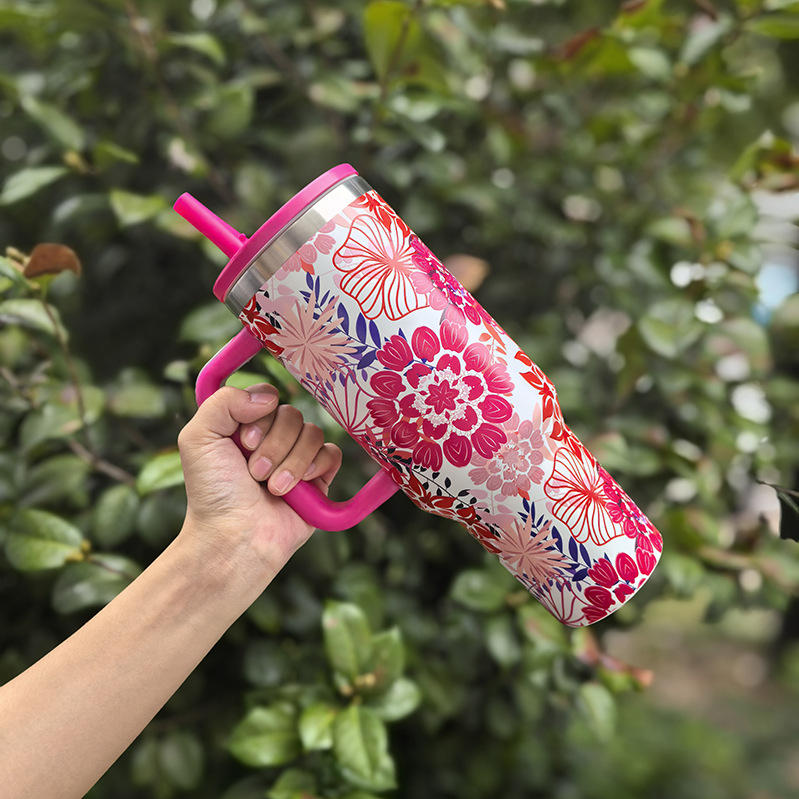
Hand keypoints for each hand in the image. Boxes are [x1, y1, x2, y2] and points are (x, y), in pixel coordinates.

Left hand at [177, 384, 341, 586]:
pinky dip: (316, 466)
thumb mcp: (198, 438)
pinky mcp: (319, 479)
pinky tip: (298, 486)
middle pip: (292, 413)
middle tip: (254, 473)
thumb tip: (269, 398)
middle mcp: (272, 437)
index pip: (267, 395)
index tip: (243, 442)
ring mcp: (297, 457)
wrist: (235, 537)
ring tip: (272, 488)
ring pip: (313, 433)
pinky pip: (332, 453)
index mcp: (244, 424)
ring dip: (290, 462)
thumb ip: (224, 401)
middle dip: (273, 445)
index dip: (259, 415)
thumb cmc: (212, 493)